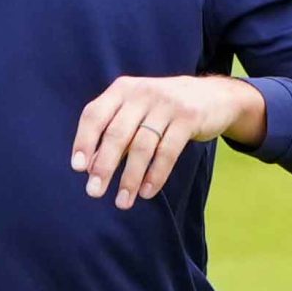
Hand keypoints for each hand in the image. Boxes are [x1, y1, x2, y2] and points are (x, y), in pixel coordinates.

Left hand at [71, 75, 265, 209]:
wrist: (213, 95)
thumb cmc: (164, 108)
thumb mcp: (137, 109)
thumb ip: (115, 131)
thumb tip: (90, 167)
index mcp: (123, 89)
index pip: (95, 114)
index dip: (84, 141)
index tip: (78, 168)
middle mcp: (143, 93)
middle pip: (117, 133)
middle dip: (105, 166)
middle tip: (94, 192)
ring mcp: (167, 104)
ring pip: (143, 146)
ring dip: (131, 177)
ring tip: (123, 201)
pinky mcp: (188, 117)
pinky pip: (168, 151)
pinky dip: (156, 175)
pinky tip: (147, 192)